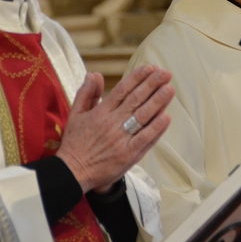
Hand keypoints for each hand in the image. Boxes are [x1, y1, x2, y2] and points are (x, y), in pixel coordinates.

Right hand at [56, 65, 173, 192]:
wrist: (71, 174)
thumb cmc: (75, 143)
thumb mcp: (75, 114)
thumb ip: (87, 93)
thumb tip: (95, 74)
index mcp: (101, 112)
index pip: (122, 90)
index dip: (137, 77)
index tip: (150, 67)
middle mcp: (112, 123)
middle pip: (135, 99)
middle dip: (152, 84)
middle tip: (166, 73)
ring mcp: (121, 139)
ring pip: (142, 117)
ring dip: (157, 102)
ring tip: (169, 89)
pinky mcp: (128, 155)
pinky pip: (145, 139)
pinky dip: (156, 128)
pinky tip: (167, 117)